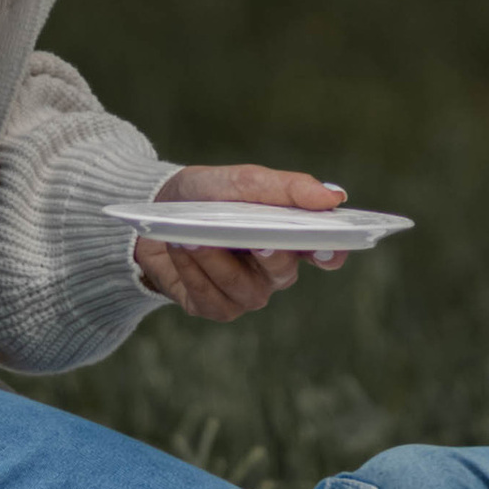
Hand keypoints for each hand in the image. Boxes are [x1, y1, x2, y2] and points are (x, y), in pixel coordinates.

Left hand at [134, 164, 348, 324]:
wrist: (155, 210)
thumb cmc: (207, 194)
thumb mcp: (243, 181)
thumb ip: (287, 188)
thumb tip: (333, 197)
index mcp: (290, 237)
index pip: (326, 252)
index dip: (333, 253)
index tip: (327, 249)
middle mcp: (274, 271)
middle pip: (283, 271)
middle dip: (266, 254)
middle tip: (253, 239)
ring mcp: (245, 293)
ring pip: (243, 289)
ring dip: (215, 260)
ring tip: (191, 237)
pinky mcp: (214, 307)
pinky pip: (211, 299)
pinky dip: (193, 272)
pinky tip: (179, 249)